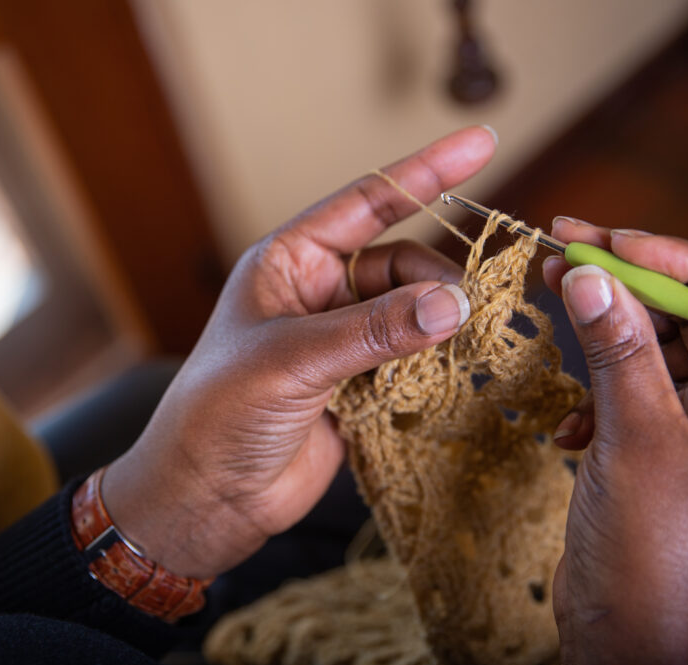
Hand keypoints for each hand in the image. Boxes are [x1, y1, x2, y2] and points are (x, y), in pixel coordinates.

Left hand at [100, 127, 497, 578]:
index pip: (366, 204)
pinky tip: (454, 371)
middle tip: (469, 309)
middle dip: (439, 276)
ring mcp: (339, 340)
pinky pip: (412, 358)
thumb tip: (453, 304)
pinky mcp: (358, 386)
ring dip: (442, 323)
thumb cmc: (219, 415)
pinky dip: (436, 361)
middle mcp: (317, 293)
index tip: (482, 143)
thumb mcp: (292, 361)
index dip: (424, 172)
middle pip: (401, 261)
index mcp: (289, 263)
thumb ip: (374, 330)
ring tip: (465, 343)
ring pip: (412, 311)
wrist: (205, 499)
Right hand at [543, 219, 687, 664]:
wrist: (622, 636)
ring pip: (655, 344)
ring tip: (549, 293)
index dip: (683, 261)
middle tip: (565, 244)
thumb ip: (617, 349)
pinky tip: (569, 422)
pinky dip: (594, 389)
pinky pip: (629, 382)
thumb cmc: (656, 556)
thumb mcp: (636, 439)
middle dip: (631, 282)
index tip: (614, 240)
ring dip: (603, 330)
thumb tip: (587, 271)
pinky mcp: (661, 439)